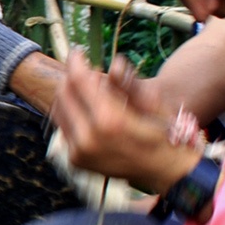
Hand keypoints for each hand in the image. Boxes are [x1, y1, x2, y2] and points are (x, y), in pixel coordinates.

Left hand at [53, 50, 197, 192]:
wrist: (165, 172)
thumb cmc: (165, 134)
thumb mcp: (154, 104)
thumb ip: (129, 83)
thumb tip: (114, 63)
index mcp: (110, 121)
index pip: (79, 81)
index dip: (76, 62)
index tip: (78, 52)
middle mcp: (89, 138)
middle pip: (64, 94)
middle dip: (71, 77)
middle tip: (84, 69)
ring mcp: (79, 152)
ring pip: (59, 110)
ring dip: (68, 94)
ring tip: (87, 90)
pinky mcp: (76, 160)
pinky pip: (64, 128)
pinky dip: (71, 113)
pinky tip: (88, 110)